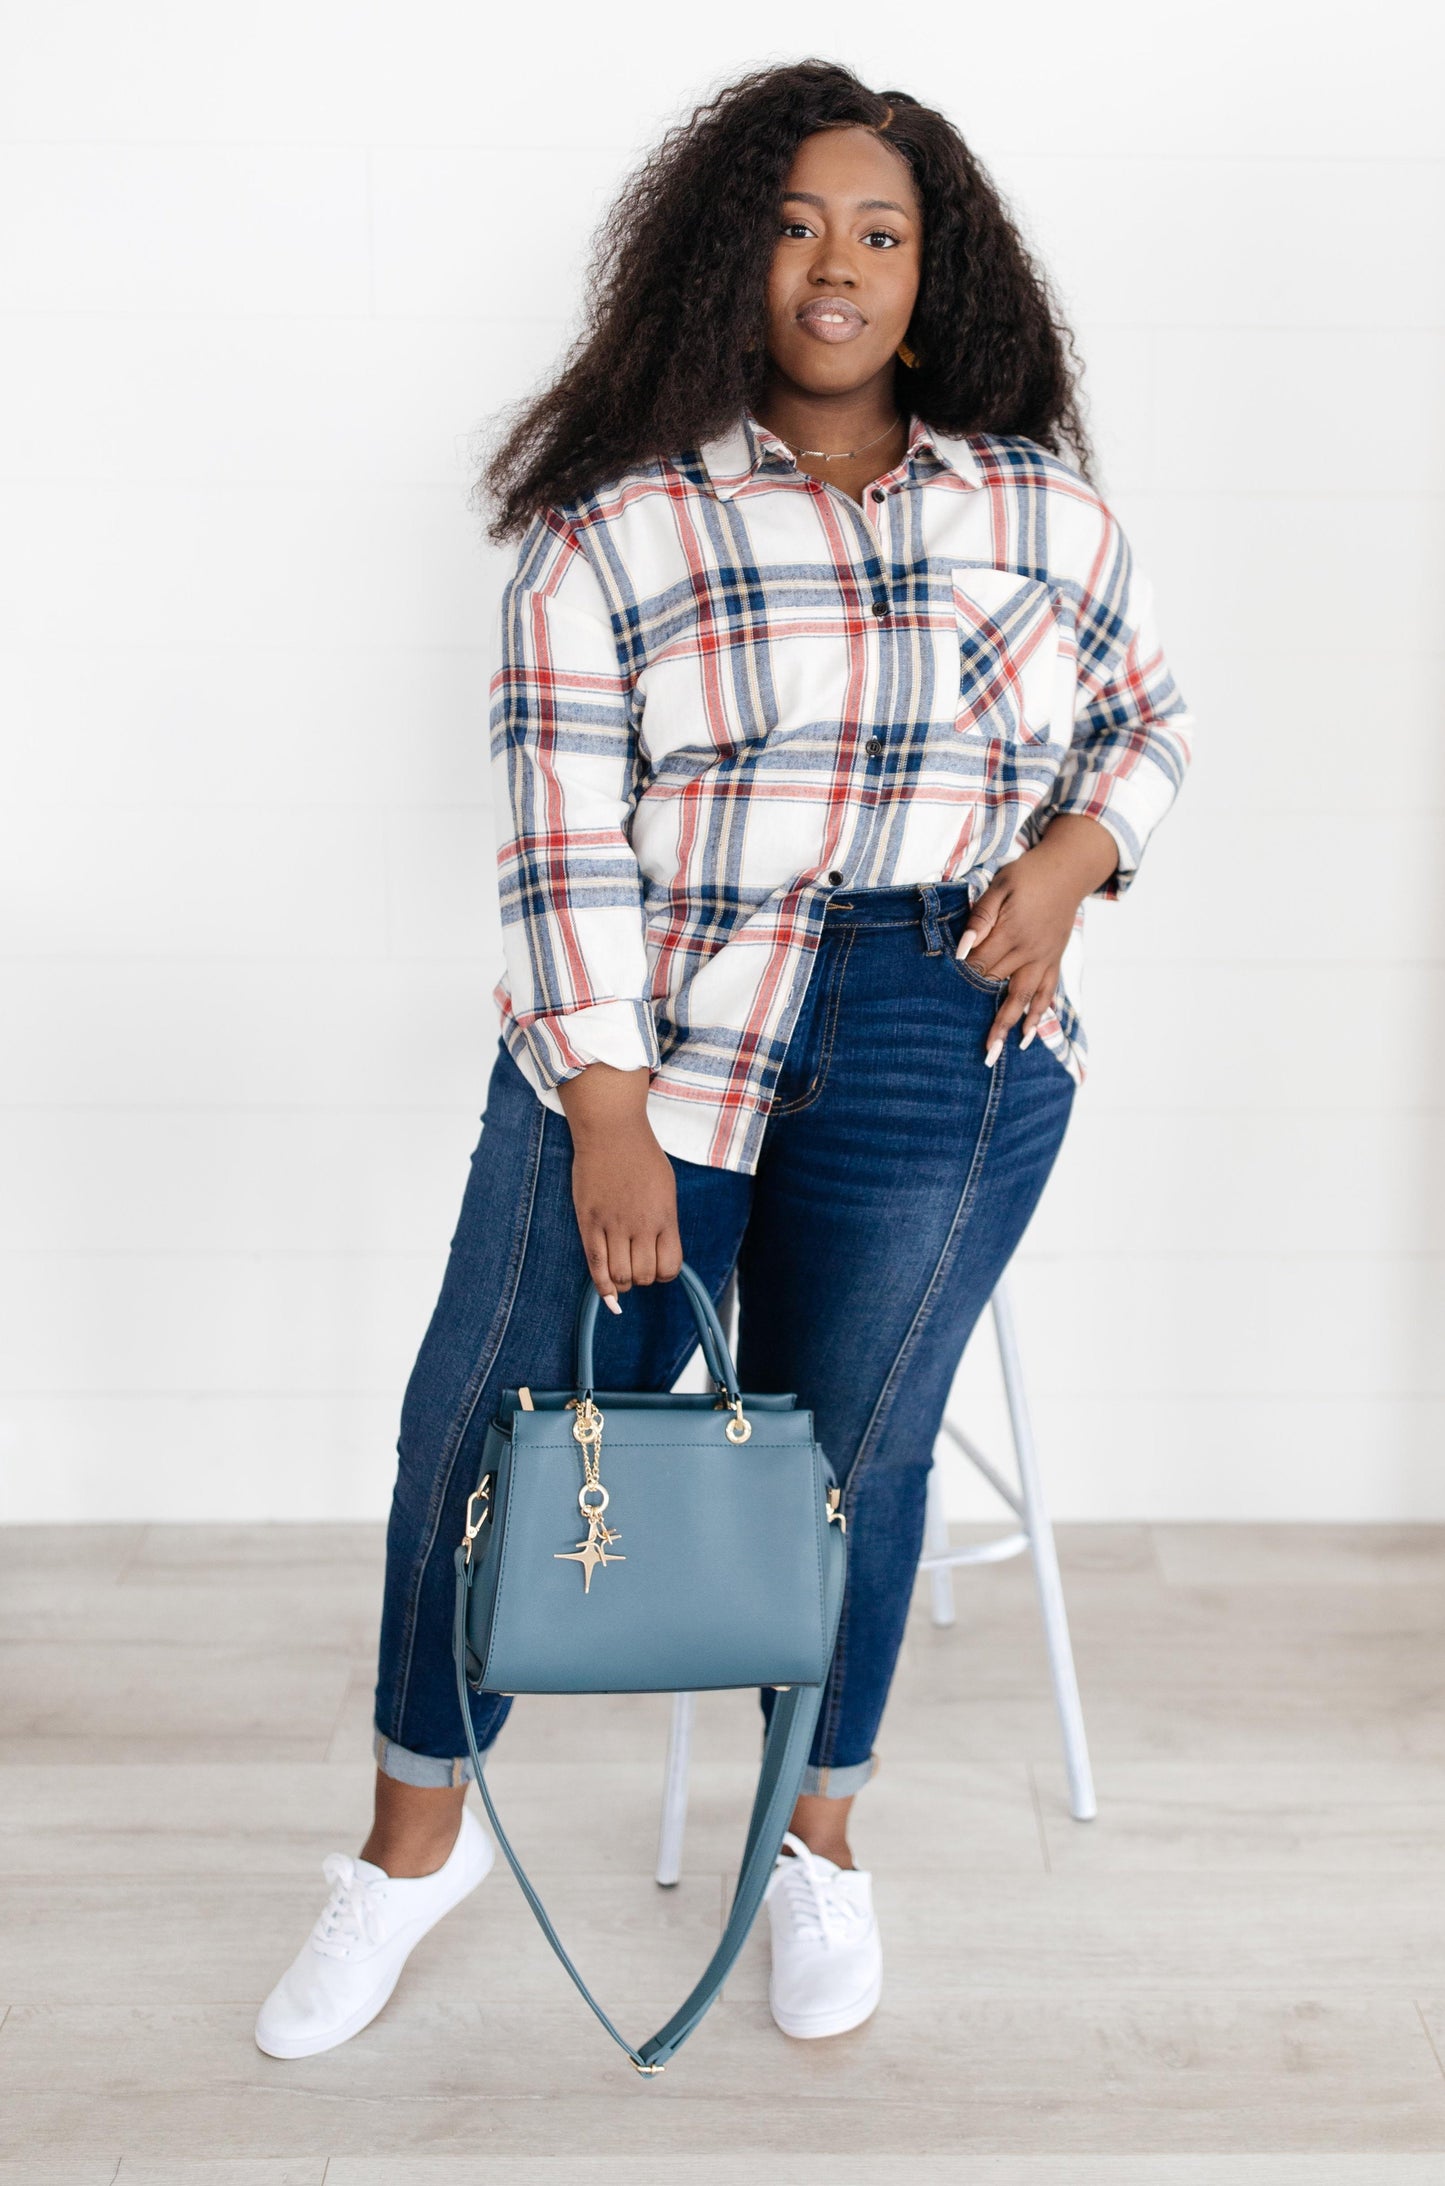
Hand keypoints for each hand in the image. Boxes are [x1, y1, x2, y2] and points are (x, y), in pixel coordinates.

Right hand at [556, 1063, 682, 1305]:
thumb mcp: (666, 1189)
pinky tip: (608, 1296)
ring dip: (622, 1282)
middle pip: (644, 1276)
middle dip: (642, 1278)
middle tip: (635, 1265)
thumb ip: (664, 1221)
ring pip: (620, 1276)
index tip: (657, 1266)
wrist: (612, 1131)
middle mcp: (642, 1225)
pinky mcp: (589, 1222)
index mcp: (665, 1217)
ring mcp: (614, 1224)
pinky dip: (602, 1286)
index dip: (664, 1274)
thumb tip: (660, 1252)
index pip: (670, 1267)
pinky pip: (595, 1265)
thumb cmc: (642, 1157)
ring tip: (620, 1270)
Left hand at [956, 815, 1117, 1062]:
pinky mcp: (1053, 962)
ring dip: (1005, 1027)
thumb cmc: (1028, 875)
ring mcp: (1043, 959)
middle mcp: (1028, 951)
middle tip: (961, 1041)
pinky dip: (1036, 1017)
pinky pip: (1045, 994)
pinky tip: (1026, 1038)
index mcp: (1011, 931)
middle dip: (977, 1012)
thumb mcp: (999, 886)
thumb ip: (980, 918)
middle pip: (996, 984)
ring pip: (1022, 999)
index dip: (962, 976)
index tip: (944, 991)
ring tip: (992, 1055)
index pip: (980, 963)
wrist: (1068, 870)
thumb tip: (962, 949)